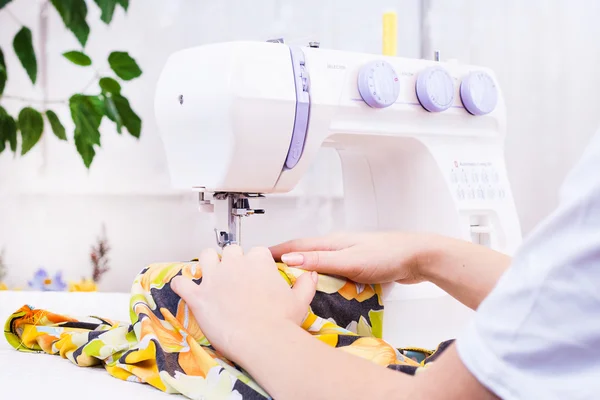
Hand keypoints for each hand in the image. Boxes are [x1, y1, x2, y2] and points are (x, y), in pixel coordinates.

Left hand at [171, 245, 317, 359]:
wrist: (263, 341)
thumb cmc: (281, 322)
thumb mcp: (300, 300)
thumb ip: (305, 284)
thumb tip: (310, 275)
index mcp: (258, 261)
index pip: (255, 252)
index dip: (254, 263)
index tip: (255, 274)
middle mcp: (235, 264)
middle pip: (230, 250)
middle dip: (231, 260)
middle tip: (234, 276)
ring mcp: (214, 278)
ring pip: (204, 256)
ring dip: (206, 263)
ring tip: (209, 274)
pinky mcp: (198, 296)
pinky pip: (181, 282)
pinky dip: (181, 284)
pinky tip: (185, 289)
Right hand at [269, 232, 432, 284]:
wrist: (418, 257)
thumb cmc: (387, 256)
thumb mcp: (349, 261)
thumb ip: (319, 261)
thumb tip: (289, 259)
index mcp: (331, 242)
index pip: (296, 245)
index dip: (275, 251)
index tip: (257, 258)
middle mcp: (336, 246)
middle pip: (304, 253)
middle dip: (284, 262)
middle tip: (268, 276)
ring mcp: (347, 255)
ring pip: (317, 263)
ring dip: (302, 271)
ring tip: (288, 285)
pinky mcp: (357, 266)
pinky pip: (330, 271)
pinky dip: (319, 279)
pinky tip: (319, 290)